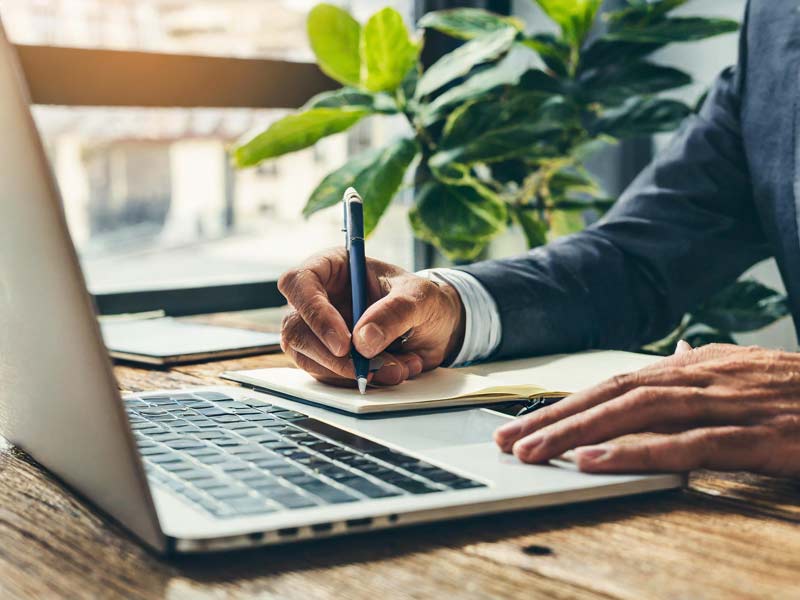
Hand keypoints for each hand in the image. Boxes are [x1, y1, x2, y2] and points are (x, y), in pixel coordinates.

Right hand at [278, 248, 464, 386]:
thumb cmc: (423, 301)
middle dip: (331, 356)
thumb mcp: (420, 298)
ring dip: (348, 372)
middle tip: (366, 368)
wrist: (437, 329)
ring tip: (397, 368)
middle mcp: (319, 297)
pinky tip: (393, 372)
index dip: (314, 312)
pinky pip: (327, 376)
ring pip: (306, 357)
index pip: (299, 282)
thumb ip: (395, 312)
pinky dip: (358, 381)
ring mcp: (319, 330)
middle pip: (295, 327)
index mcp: (333, 267)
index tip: (343, 342)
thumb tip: (363, 341)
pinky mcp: (327, 357)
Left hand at [494, 343, 799, 476]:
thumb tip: (676, 352)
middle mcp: (702, 377)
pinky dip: (635, 451)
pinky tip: (594, 461)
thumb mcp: (748, 371)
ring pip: (636, 411)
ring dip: (579, 430)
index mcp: (696, 367)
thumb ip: (704, 366)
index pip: (616, 383)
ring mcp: (727, 403)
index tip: (525, 424)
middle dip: (556, 416)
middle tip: (510, 440)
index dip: (567, 403)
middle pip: (613, 393)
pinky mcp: (754, 435)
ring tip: (535, 450)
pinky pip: (684, 443)